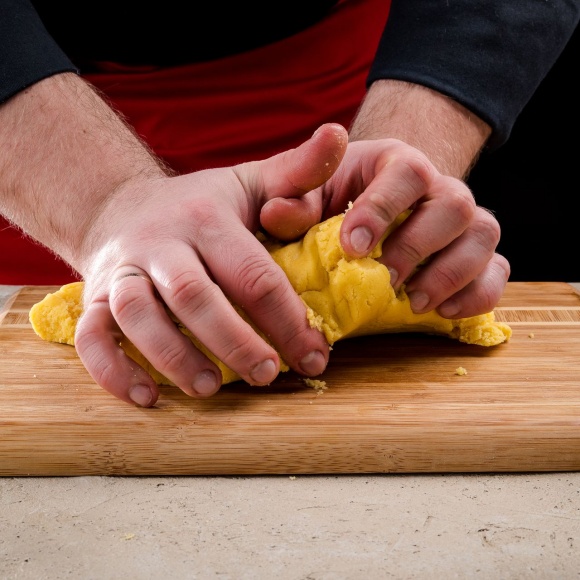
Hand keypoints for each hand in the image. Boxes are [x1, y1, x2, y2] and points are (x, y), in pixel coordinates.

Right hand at [74, 124, 347, 406]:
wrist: (124, 209)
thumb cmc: (200, 205)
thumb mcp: (250, 182)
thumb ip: (297, 172)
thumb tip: (339, 133)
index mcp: (206, 219)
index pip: (252, 273)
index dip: (287, 318)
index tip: (315, 356)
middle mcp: (160, 243)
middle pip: (193, 295)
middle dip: (233, 340)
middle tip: (267, 375)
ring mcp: (122, 271)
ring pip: (137, 315)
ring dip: (173, 355)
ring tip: (210, 388)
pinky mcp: (94, 298)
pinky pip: (92, 336)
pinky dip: (113, 370)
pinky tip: (146, 396)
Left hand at [260, 137, 509, 319]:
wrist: (364, 215)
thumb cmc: (331, 202)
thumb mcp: (304, 195)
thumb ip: (291, 197)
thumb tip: (277, 212)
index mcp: (396, 163)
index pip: (408, 172)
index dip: (384, 208)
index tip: (352, 246)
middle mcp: (439, 188)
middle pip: (454, 204)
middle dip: (417, 247)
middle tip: (383, 278)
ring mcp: (463, 223)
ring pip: (484, 235)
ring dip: (450, 274)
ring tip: (412, 301)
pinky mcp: (476, 257)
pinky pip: (497, 271)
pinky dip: (478, 294)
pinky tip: (443, 311)